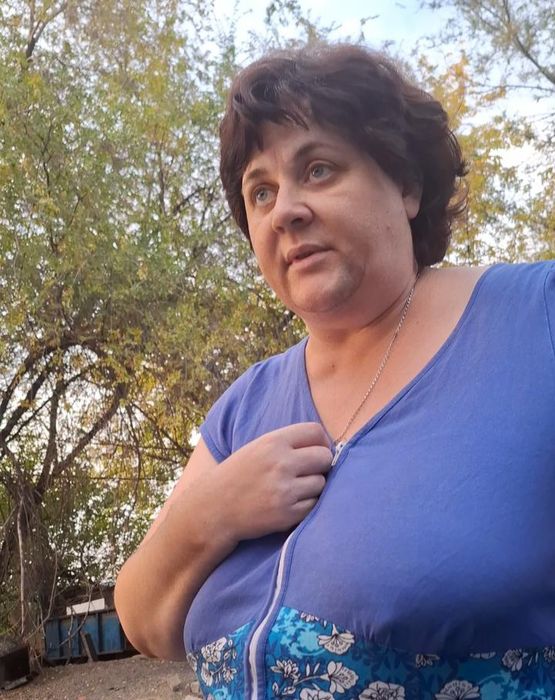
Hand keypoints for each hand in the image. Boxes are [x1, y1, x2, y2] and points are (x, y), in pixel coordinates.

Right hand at [216, 422, 331, 541]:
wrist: (214, 508)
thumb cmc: (239, 474)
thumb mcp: (258, 447)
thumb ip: (288, 443)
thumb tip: (326, 446)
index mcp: (273, 442)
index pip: (316, 431)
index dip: (320, 441)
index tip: (315, 450)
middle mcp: (281, 463)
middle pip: (324, 457)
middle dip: (321, 464)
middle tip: (309, 471)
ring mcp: (285, 490)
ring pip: (321, 482)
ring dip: (313, 486)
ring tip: (295, 488)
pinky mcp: (287, 514)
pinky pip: (314, 504)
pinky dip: (307, 504)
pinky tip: (291, 502)